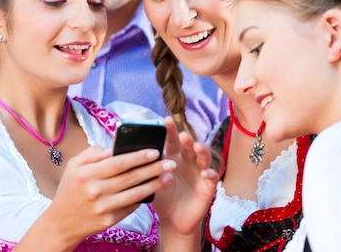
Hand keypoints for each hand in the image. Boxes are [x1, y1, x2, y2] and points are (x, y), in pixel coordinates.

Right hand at [27, 145, 174, 249]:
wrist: (61, 223)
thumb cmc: (69, 190)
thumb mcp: (73, 166)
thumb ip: (93, 153)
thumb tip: (114, 147)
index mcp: (87, 174)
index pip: (118, 162)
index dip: (138, 157)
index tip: (155, 151)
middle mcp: (95, 191)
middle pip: (130, 177)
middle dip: (153, 169)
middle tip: (170, 162)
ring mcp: (103, 207)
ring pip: (135, 194)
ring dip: (154, 184)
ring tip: (168, 177)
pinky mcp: (110, 220)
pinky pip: (131, 207)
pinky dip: (143, 198)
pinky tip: (153, 190)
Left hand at [153, 117, 218, 234]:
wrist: (172, 219)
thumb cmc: (161, 196)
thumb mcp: (151, 181)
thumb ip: (146, 168)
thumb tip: (128, 154)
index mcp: (173, 157)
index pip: (172, 140)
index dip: (170, 130)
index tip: (166, 120)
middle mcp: (187, 161)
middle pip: (189, 146)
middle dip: (186, 139)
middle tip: (182, 135)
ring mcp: (199, 172)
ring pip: (203, 158)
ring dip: (201, 151)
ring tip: (197, 146)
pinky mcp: (207, 186)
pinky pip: (211, 178)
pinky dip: (210, 174)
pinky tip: (205, 173)